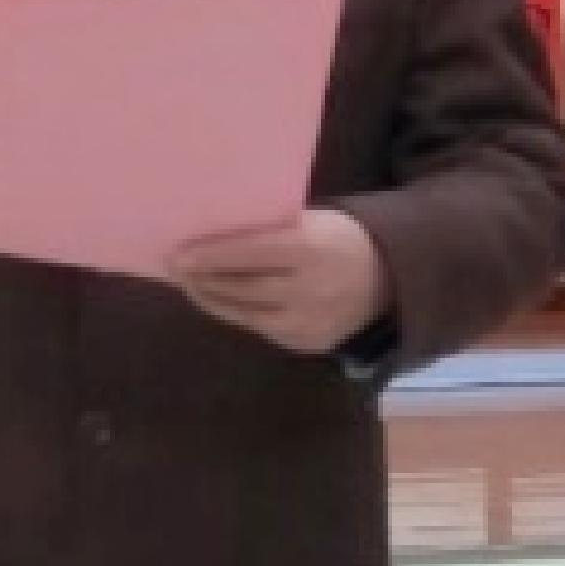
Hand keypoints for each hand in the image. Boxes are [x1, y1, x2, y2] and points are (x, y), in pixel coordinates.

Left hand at [172, 207, 391, 357]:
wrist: (388, 279)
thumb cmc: (339, 239)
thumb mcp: (313, 222)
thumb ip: (270, 231)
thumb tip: (211, 236)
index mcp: (309, 248)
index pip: (248, 253)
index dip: (209, 257)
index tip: (176, 257)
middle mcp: (308, 289)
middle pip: (241, 287)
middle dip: (203, 280)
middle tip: (176, 270)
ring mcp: (308, 322)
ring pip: (245, 313)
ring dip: (212, 299)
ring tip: (191, 285)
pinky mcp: (307, 344)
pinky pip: (260, 328)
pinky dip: (237, 313)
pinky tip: (219, 300)